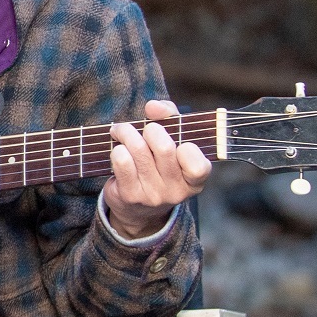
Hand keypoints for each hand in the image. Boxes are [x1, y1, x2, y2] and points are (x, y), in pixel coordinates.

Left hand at [105, 98, 210, 238]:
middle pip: (164, 148)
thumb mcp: (173, 142)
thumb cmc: (158, 165)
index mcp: (194, 181)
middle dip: (150, 129)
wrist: (137, 209)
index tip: (178, 141)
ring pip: (139, 150)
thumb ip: (169, 117)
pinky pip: (122, 161)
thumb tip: (153, 106)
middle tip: (143, 127)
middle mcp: (176, 192)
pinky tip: (118, 150)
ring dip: (127, 133)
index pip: (199, 166)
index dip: (188, 149)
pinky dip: (117, 149)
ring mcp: (152, 196)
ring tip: (122, 131)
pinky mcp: (130, 196)